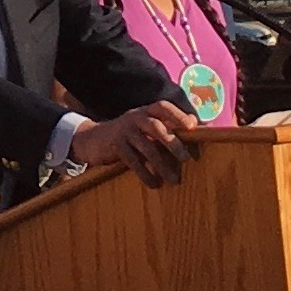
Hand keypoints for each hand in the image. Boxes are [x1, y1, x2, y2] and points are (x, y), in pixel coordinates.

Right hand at [68, 101, 197, 187]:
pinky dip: (145, 173)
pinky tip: (154, 184)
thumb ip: (166, 125)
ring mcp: (124, 131)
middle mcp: (135, 118)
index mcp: (145, 111)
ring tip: (174, 179)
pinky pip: (132, 161)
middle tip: (186, 159)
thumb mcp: (144, 125)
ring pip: (145, 147)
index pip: (163, 107)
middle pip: (156, 127)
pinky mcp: (115, 146)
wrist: (93, 139)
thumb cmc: (128, 134)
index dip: (178, 115)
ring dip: (161, 164)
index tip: (192, 127)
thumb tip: (197, 126)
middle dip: (173, 143)